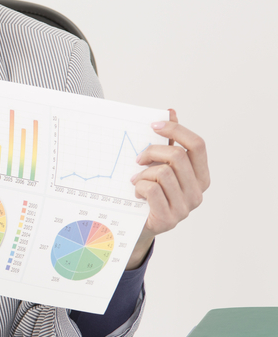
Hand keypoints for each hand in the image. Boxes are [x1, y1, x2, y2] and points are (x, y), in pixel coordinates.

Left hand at [129, 109, 209, 266]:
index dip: (176, 131)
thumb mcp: (159, 164)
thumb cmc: (150, 191)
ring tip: (137, 181)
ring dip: (143, 174)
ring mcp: (186, 207)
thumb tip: (171, 111)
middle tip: (137, 158)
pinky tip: (136, 193)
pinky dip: (139, 187)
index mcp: (201, 175)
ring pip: (163, 173)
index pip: (197, 145)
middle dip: (152, 152)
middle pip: (177, 157)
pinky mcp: (169, 219)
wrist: (137, 225)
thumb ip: (168, 142)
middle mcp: (198, 191)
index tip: (154, 125)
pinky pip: (151, 190)